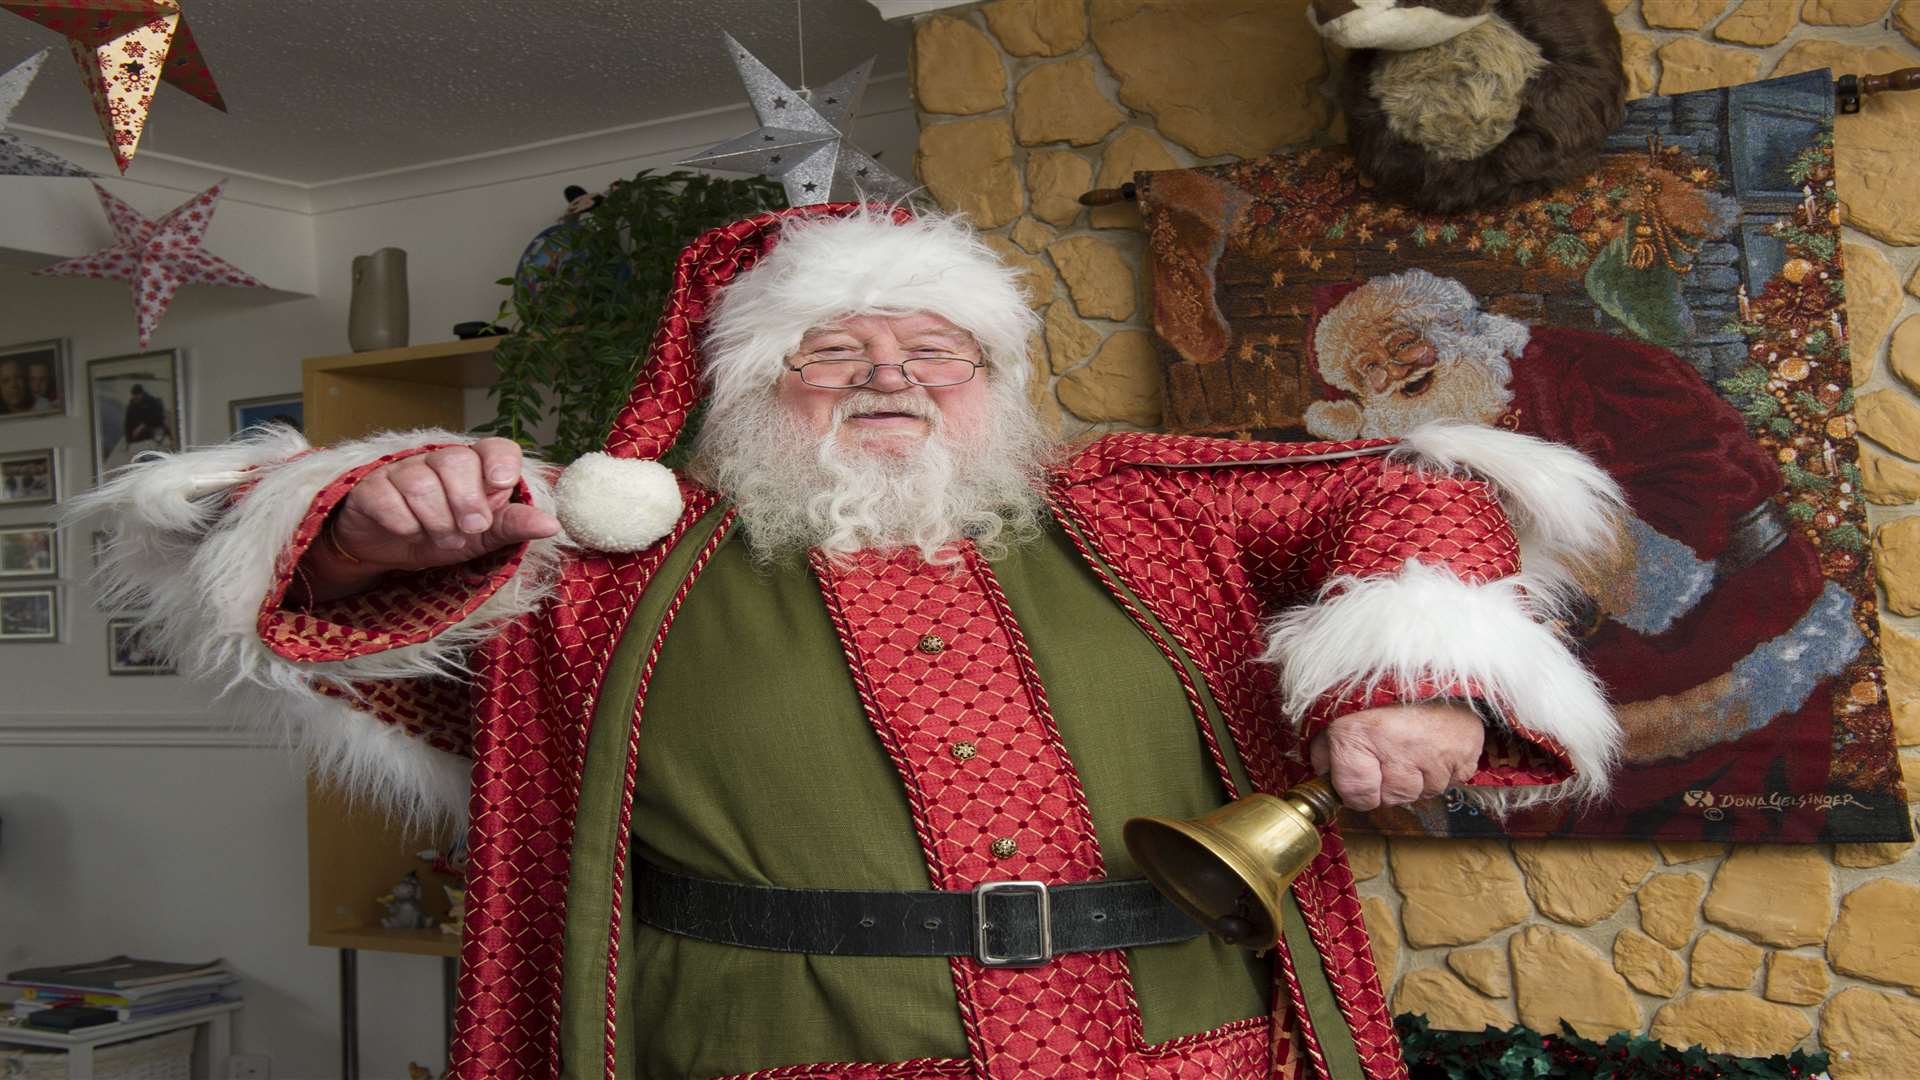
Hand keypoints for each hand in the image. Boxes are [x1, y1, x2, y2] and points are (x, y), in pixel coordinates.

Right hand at [303, 439, 559, 600]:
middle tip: (469, 529)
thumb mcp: (485, 536)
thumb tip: (551, 525)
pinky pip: (386, 497)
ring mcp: (403, 470)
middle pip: (455, 462)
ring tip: (443, 539)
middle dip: (466, 502)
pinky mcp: (371, 487)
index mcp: (474, 467)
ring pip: (420, 482)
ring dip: (436, 520)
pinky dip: (402, 522)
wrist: (390, 550)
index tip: (501, 485)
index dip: (500, 462)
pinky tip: (408, 532)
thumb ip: (513, 525)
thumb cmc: (444, 535)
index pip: (495, 447)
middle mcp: (439, 461)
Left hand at [1307, 701, 1483, 811]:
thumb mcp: (1339, 714)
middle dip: (1386, 784)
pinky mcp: (1464, 755)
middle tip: (1387, 756)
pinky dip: (1442, 770)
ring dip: (1416, 778)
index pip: (1356, 794)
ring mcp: (1435, 756)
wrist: (1430, 666)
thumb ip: (1325, 750)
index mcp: (1360, 736)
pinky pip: (1451, 781)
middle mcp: (1398, 749)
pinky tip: (1434, 747)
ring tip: (1412, 748)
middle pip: (1390, 798)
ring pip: (1422, 792)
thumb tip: (1324, 778)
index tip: (1357, 777)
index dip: (1355, 791)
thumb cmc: (1381, 690)